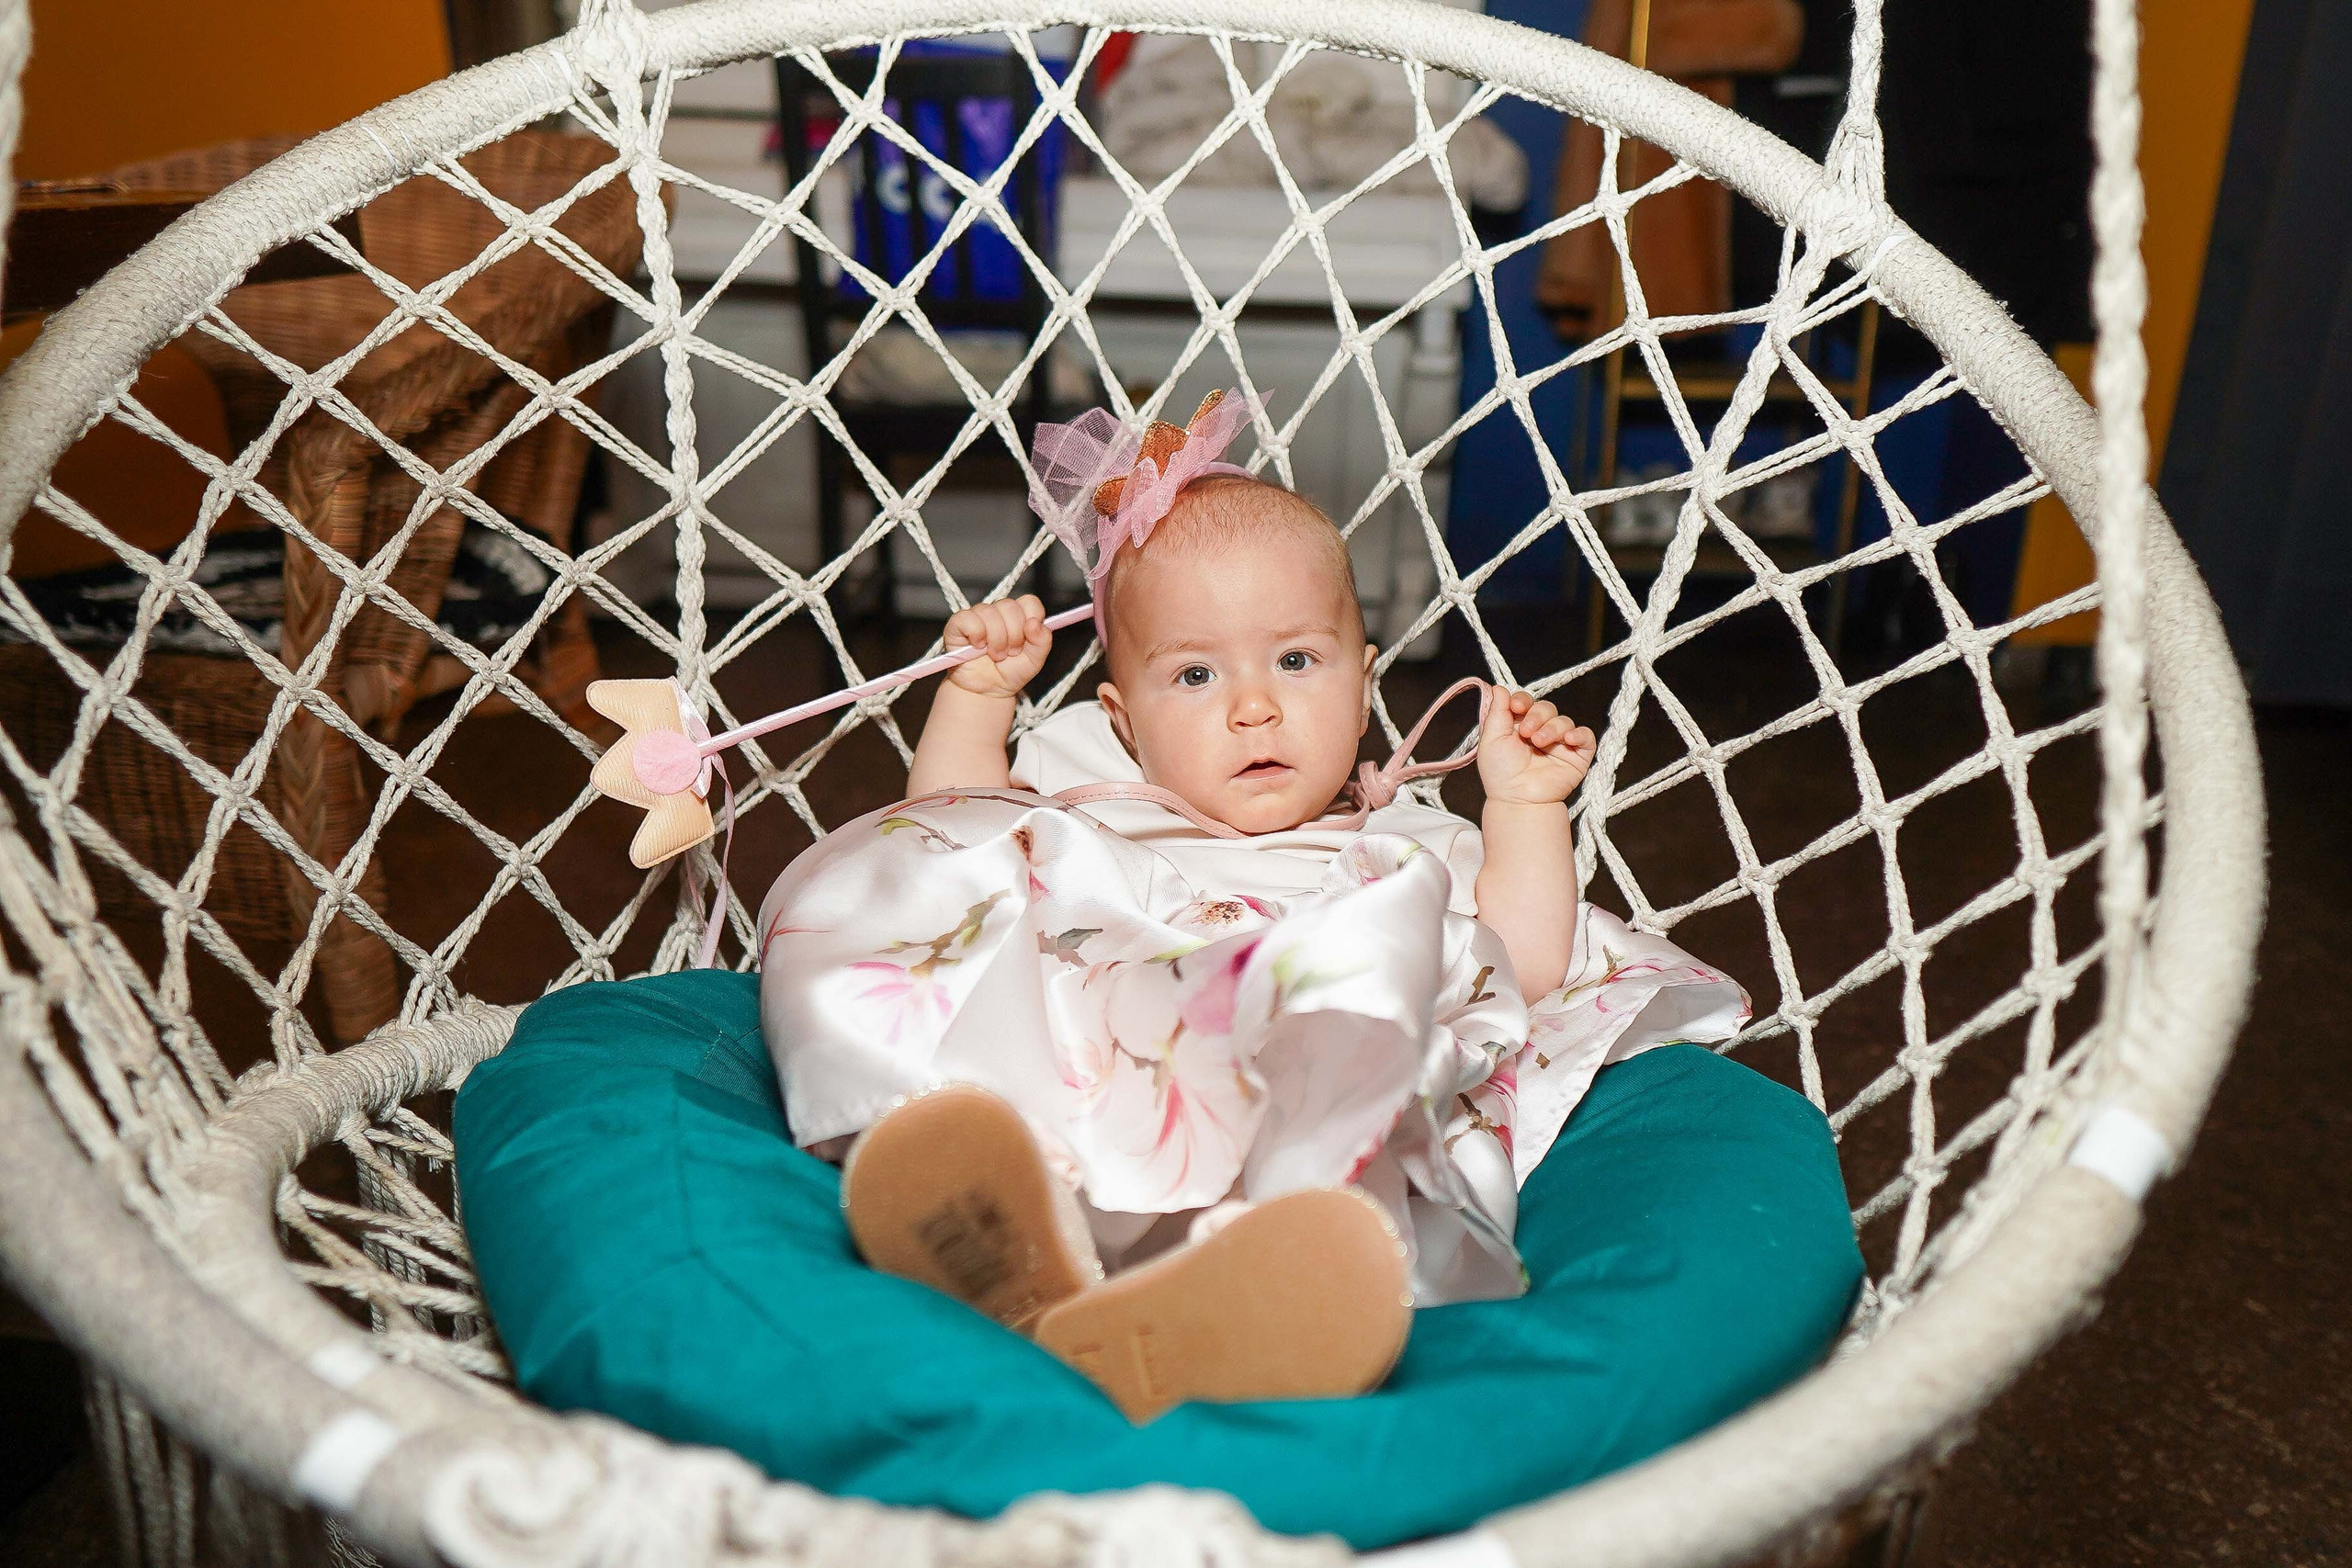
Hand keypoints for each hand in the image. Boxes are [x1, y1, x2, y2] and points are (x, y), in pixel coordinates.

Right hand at [944, 594, 1050, 696]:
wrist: (986, 692)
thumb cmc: (1009, 673)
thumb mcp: (1034, 661)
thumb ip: (1042, 641)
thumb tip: (1035, 622)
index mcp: (1019, 616)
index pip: (1029, 602)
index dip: (1031, 619)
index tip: (1027, 639)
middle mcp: (998, 612)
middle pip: (1010, 606)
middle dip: (1013, 635)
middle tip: (1010, 653)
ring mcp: (978, 615)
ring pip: (990, 613)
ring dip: (996, 640)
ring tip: (995, 655)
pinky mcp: (958, 623)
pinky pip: (968, 618)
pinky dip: (976, 634)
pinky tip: (977, 646)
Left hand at [1477, 688, 1596, 805]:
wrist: (1518, 799)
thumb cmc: (1501, 773)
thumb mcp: (1491, 738)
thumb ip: (1496, 711)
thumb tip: (1498, 687)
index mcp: (1519, 727)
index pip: (1526, 702)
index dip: (1523, 700)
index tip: (1517, 707)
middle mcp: (1540, 732)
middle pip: (1546, 707)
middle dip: (1537, 716)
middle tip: (1527, 733)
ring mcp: (1559, 744)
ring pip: (1563, 720)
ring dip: (1552, 727)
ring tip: (1540, 743)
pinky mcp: (1576, 755)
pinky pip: (1585, 736)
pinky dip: (1578, 734)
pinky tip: (1567, 739)